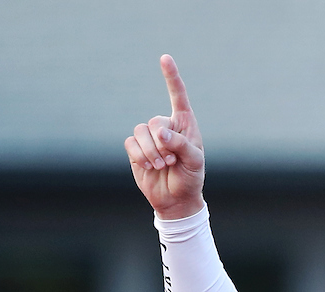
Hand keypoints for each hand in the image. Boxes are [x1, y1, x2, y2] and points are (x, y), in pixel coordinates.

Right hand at [124, 55, 204, 218]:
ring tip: (162, 166)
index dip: (171, 77)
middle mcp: (166, 126)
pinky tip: (150, 166)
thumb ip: (180, 144)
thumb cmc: (191, 178)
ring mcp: (149, 137)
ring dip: (150, 152)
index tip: (165, 58)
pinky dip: (139, 156)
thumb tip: (159, 131)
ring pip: (140, 132)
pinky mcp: (136, 149)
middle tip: (172, 161)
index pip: (178, 96)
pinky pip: (130, 143)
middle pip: (154, 121)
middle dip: (162, 144)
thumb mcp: (194, 161)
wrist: (176, 200)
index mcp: (185, 124)